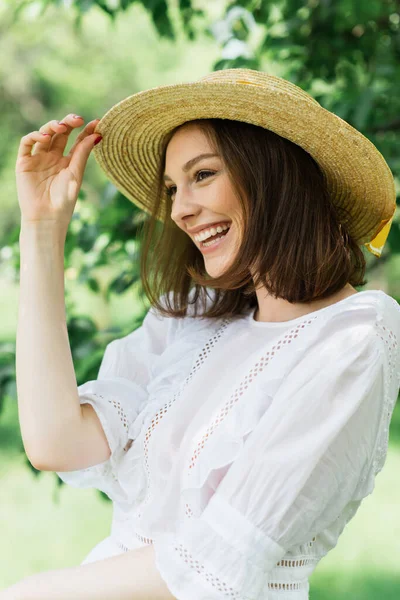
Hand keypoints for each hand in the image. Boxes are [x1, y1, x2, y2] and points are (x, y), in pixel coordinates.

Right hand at [15, 115, 101, 229]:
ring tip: (62, 127)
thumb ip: (83, 153)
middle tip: (77, 119)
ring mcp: (38, 158)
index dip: (85, 130)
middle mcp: (52, 158)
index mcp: (67, 162)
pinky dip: (34, 136)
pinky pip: (27, 143)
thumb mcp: (76, 174)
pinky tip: (45, 137)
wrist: (46, 216)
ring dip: (52, 126)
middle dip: (68, 123)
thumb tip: (98, 134)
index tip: (97, 122)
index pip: (77, 141)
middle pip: (60, 133)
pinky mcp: (24, 162)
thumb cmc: (63, 199)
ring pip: (44, 134)